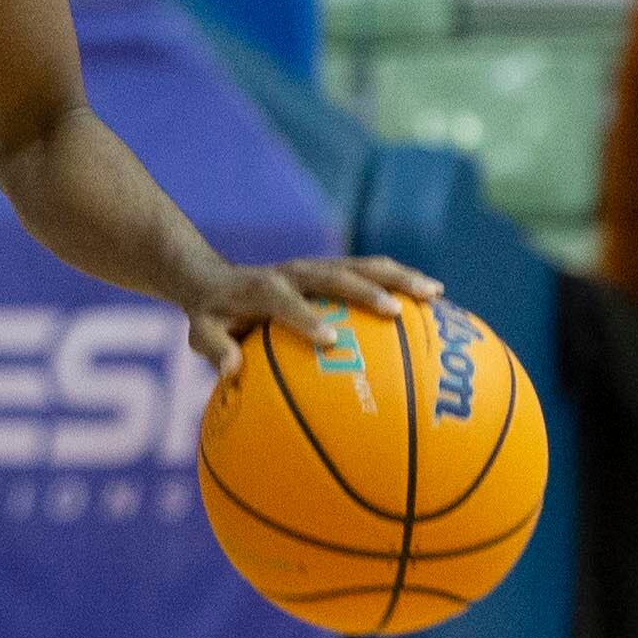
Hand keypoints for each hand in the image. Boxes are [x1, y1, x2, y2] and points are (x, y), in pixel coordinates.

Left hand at [184, 255, 439, 378]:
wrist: (215, 278)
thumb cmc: (211, 315)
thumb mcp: (201, 331)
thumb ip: (213, 348)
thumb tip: (229, 372)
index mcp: (262, 287)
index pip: (284, 300)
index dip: (305, 318)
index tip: (330, 340)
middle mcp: (294, 272)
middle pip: (335, 274)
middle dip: (366, 290)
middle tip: (398, 312)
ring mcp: (316, 267)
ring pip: (363, 266)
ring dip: (399, 277)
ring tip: (436, 294)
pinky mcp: (333, 269)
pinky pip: (371, 272)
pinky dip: (402, 281)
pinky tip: (437, 301)